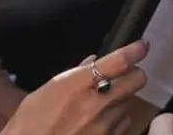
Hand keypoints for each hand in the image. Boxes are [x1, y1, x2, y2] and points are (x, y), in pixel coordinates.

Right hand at [0, 40, 149, 134]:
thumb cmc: (31, 123)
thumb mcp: (47, 91)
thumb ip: (74, 74)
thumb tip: (94, 61)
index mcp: (77, 86)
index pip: (119, 61)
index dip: (134, 51)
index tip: (141, 46)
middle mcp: (96, 104)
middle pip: (137, 80)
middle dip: (133, 75)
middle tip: (124, 76)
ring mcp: (105, 126)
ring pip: (129, 103)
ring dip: (120, 101)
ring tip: (99, 108)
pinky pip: (124, 125)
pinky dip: (116, 121)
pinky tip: (99, 124)